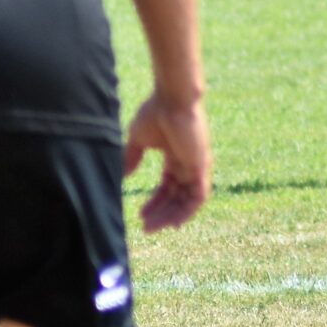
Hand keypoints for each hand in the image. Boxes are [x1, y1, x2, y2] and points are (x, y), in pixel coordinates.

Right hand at [125, 91, 211, 231]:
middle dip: (162, 213)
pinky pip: (199, 196)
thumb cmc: (156, 112)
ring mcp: (197, 166)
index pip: (168, 187)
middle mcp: (188, 164)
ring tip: (153, 227)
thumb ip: (132, 157)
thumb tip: (124, 175)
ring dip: (171, 216)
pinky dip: (188, 211)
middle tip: (146, 228)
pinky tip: (174, 223)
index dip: (155, 202)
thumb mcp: (139, 139)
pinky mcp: (202, 166)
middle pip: (177, 197)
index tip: (141, 215)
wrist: (171, 99)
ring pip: (187, 200)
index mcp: (176, 157)